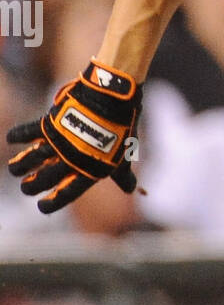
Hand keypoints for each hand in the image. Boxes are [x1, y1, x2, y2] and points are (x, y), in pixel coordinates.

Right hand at [6, 60, 141, 213]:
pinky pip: (29, 131)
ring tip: (13, 169)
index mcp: (90, 170)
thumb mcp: (123, 154)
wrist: (112, 97)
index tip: (41, 207)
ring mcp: (60, 141)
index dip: (52, 203)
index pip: (67, 194)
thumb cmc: (121, 127)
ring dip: (20, 165)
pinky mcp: (51, 123)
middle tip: (25, 188)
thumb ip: (122, 174)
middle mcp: (72, 159)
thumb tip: (131, 189)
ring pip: (32, 158)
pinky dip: (18, 135)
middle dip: (31, 186)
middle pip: (44, 179)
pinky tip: (10, 139)